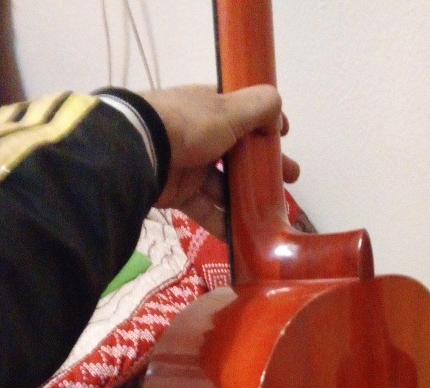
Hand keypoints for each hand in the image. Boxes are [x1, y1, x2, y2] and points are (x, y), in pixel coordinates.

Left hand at [141, 84, 299, 239]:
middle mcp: (202, 135)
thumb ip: (259, 107)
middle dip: (265, 168)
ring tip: (271, 214)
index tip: (285, 136)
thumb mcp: (229, 110)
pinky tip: (243, 237)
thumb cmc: (189, 125)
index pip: (244, 113)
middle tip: (291, 181)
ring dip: (246, 199)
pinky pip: (206, 209)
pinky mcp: (178, 192)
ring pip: (224, 185)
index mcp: (212, 109)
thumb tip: (279, 112)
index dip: (266, 124)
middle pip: (239, 154)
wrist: (139, 149)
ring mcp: (189, 165)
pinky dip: (222, 223)